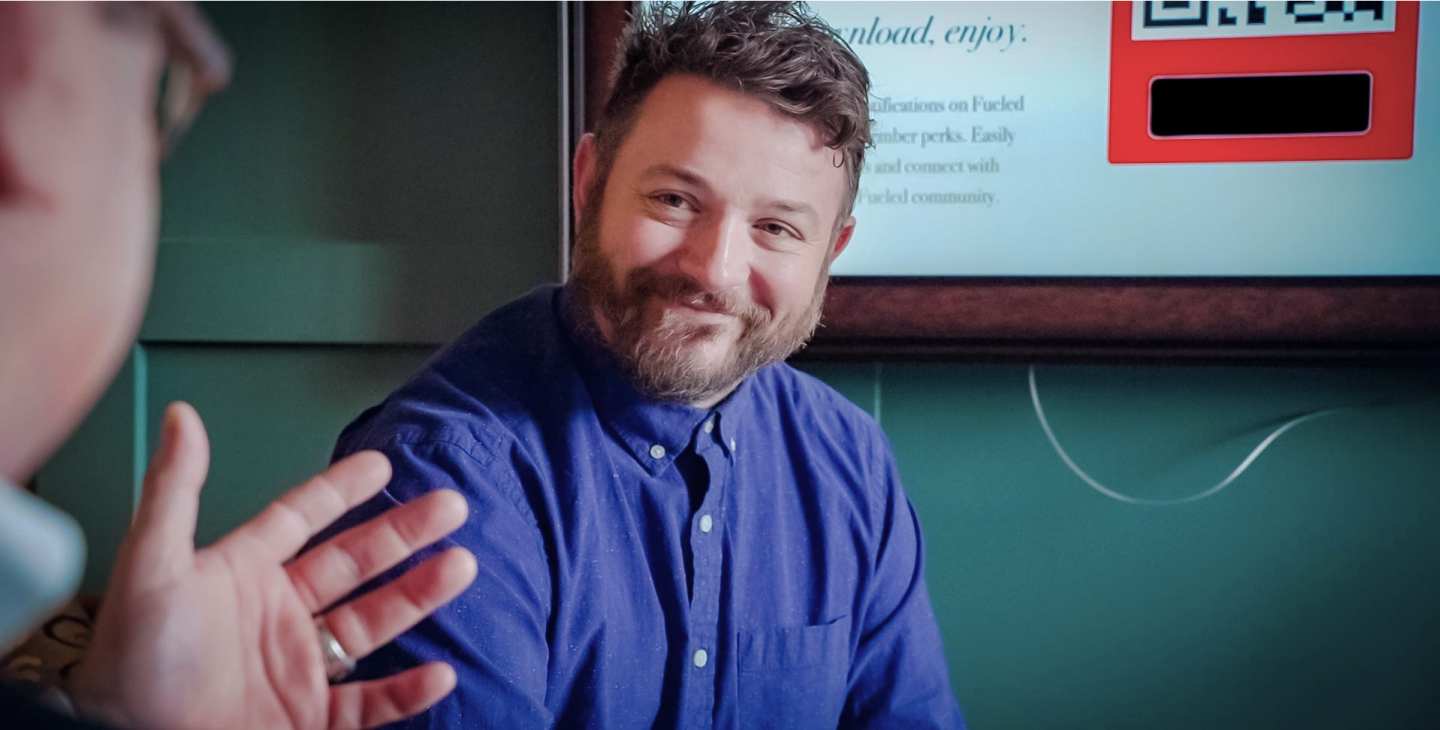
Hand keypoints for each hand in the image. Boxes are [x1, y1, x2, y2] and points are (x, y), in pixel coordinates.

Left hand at [68, 402, 477, 729]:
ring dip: (419, 595)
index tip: (381, 465)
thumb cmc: (129, 662)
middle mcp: (275, 616)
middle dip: (405, 533)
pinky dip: (406, 691)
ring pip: (373, 623)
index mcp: (241, 574)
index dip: (340, 490)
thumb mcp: (151, 567)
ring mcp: (295, 667)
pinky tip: (437, 671)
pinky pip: (369, 703)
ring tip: (460, 566)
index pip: (301, 519)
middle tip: (450, 506)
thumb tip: (183, 418)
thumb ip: (174, 491)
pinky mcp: (306, 720)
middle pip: (355, 563)